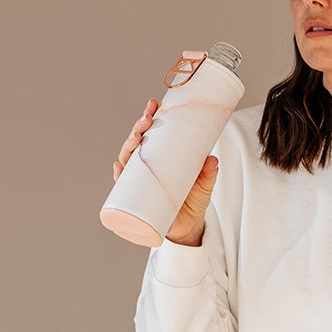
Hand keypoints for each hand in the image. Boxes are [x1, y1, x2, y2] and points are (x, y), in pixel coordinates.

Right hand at [113, 98, 218, 246]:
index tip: (154, 104)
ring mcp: (141, 181)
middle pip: (138, 142)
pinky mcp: (138, 198)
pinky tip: (119, 169)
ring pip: (129, 160)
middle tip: (146, 120)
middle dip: (139, 128)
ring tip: (135, 139)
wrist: (189, 226)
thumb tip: (212, 159)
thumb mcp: (205, 184)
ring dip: (128, 147)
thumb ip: (209, 173)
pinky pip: (123, 187)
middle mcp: (148, 166)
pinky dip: (119, 176)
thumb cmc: (194, 199)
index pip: (152, 132)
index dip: (150, 116)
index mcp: (162, 156)